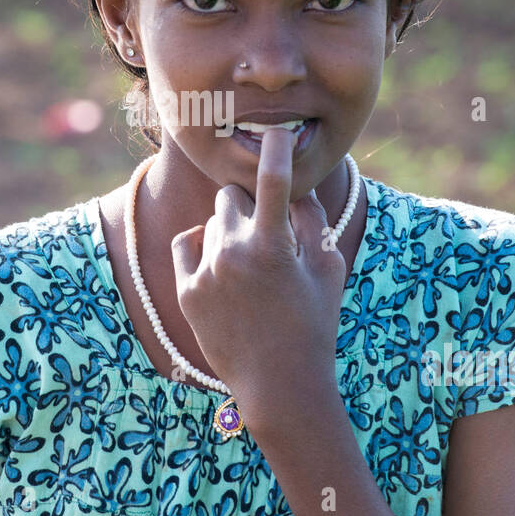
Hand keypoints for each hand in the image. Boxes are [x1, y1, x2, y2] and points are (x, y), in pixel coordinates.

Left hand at [169, 127, 348, 414]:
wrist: (279, 386)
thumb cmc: (313, 325)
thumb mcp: (327, 271)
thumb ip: (313, 222)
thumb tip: (295, 189)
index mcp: (274, 246)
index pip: (273, 182)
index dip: (276, 150)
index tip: (276, 129)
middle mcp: (234, 253)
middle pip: (232, 196)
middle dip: (249, 206)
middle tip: (267, 235)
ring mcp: (206, 272)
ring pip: (212, 222)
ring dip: (229, 232)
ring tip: (250, 270)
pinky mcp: (186, 290)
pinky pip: (188, 244)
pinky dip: (203, 248)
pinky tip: (221, 269)